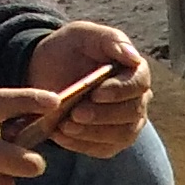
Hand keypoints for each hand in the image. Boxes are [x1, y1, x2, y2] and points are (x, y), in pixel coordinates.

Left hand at [29, 21, 151, 157]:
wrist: (46, 70)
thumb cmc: (68, 49)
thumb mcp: (83, 34)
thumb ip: (110, 40)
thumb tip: (134, 58)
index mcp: (135, 72)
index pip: (139, 84)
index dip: (120, 91)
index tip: (96, 93)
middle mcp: (137, 100)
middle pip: (132, 113)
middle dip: (103, 116)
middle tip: (75, 114)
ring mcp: (126, 123)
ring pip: (122, 135)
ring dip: (93, 133)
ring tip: (65, 126)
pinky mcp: (110, 142)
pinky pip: (104, 149)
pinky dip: (82, 145)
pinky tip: (61, 135)